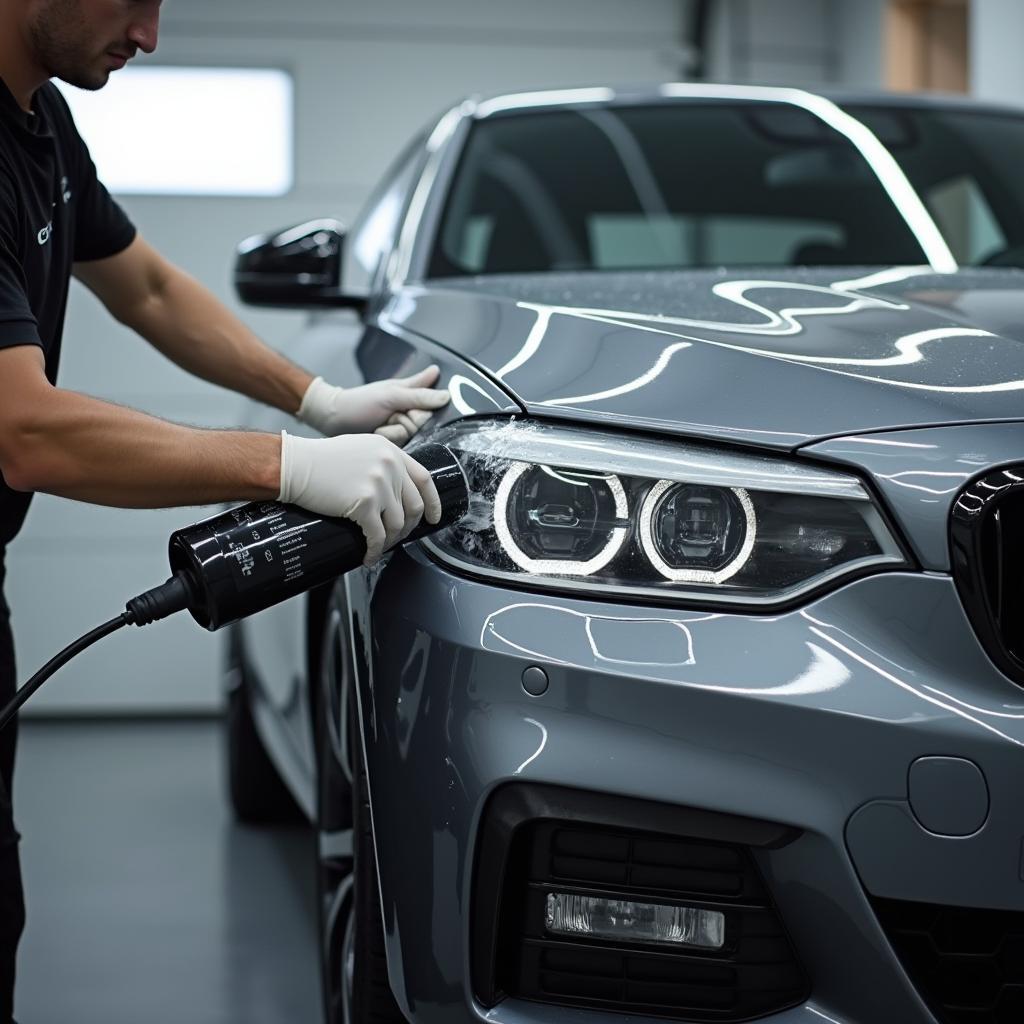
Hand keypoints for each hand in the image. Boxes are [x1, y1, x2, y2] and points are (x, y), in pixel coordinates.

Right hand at [278, 431, 440, 565]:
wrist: (293, 465)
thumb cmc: (319, 459)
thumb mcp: (360, 448)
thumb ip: (382, 463)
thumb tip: (396, 490)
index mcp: (391, 451)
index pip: (424, 479)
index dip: (433, 502)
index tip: (433, 517)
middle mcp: (389, 465)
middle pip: (413, 506)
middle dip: (408, 527)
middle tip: (398, 537)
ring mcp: (379, 484)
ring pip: (396, 524)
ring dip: (390, 541)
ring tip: (380, 546)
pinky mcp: (364, 503)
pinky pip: (377, 535)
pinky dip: (375, 550)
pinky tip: (369, 556)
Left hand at [296, 366, 449, 440]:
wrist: (332, 419)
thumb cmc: (358, 402)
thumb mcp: (390, 394)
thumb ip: (419, 395)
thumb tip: (447, 395)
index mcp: (412, 397)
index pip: (431, 411)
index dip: (417, 413)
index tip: (403, 410)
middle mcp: (410, 414)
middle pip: (421, 427)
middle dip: (401, 423)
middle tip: (386, 417)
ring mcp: (401, 430)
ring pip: (410, 439)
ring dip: (391, 433)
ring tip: (377, 427)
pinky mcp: (393, 446)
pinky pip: (400, 450)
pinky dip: (386, 442)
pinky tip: (375, 436)